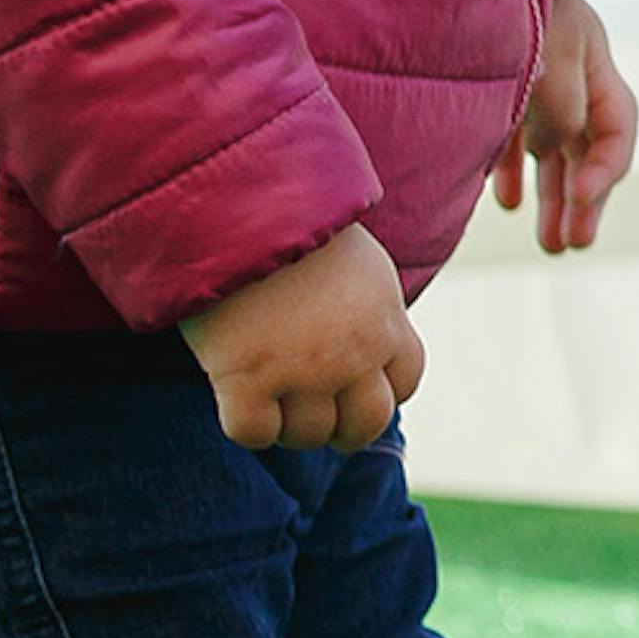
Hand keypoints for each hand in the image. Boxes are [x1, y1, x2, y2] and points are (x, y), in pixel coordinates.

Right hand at [183, 223, 425, 450]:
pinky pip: (254, 433)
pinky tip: (234, 396)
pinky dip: (246, 424)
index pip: (404, 382)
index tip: (351, 389)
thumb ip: (368, 304)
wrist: (238, 203)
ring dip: (289, 425)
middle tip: (312, 414)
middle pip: (365, 423)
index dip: (377, 392)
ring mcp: (303, 371)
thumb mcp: (358, 259)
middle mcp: (354, 354)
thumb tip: (362, 334)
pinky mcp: (247, 379)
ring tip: (268, 398)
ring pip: (309, 434)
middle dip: (342, 428)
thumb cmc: (292, 219)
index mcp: (386, 320)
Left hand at [496, 0, 638, 253]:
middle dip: (583, 203)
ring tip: (550, 244)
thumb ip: (562, 106)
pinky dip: (512, 174)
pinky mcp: (499, 91)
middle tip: (572, 245)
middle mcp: (571, 81)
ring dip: (553, 199)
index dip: (606, 170)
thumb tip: (559, 147)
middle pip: (588, 153)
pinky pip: (512, 142)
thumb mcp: (551, 52)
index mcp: (595, 66)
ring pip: (553, 154)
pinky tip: (505, 203)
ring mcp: (536, 86)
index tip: (583, 196)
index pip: (617, 132)